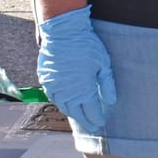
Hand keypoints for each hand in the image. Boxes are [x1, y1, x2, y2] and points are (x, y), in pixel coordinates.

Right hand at [37, 6, 117, 132]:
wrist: (63, 31)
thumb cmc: (87, 46)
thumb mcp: (103, 63)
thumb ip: (107, 84)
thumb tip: (111, 101)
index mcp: (83, 89)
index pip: (91, 111)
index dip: (96, 119)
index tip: (100, 123)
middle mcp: (67, 92)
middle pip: (76, 113)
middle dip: (85, 120)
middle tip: (91, 126)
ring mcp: (54, 86)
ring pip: (63, 106)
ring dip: (72, 113)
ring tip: (80, 117)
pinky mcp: (46, 79)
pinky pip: (53, 96)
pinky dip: (61, 102)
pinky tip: (66, 103)